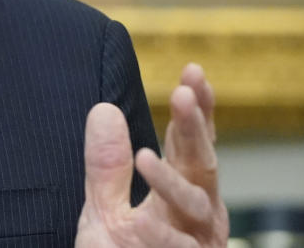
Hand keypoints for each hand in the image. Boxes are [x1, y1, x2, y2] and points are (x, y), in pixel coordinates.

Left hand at [76, 63, 227, 246]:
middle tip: (183, 93)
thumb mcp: (103, 210)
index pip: (190, 144)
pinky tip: (143, 222)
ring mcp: (195, 244)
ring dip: (171, 181)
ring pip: (195, 206)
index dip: (196, 110)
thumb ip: (105, 165)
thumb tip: (103, 109)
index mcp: (179, 194)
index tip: (193, 72)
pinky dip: (161, 236)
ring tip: (144, 157)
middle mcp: (196, 216)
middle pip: (200, 163)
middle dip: (194, 128)